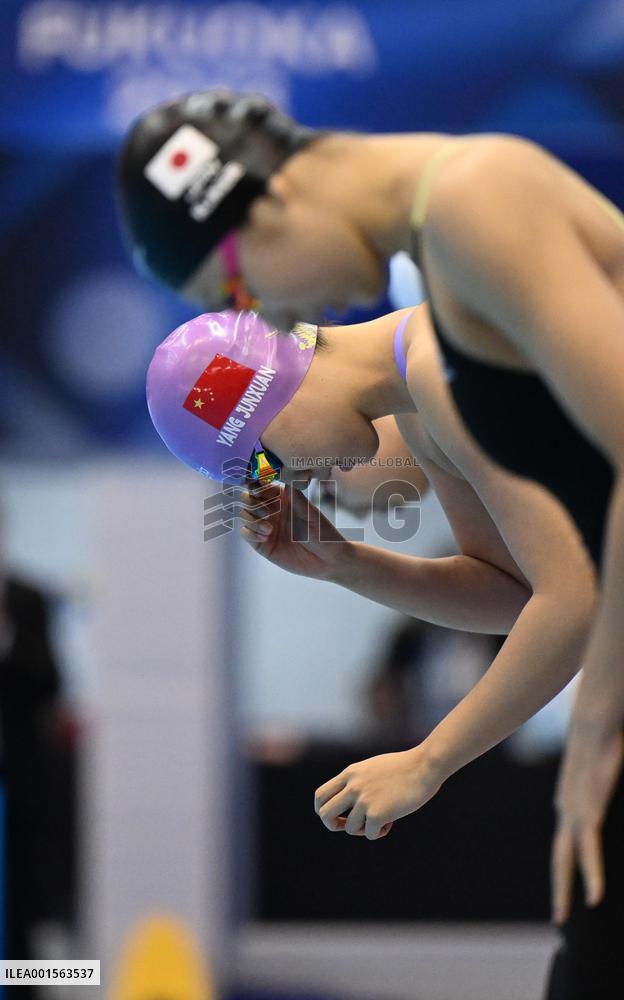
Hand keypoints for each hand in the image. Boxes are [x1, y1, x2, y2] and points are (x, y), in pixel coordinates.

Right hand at [238, 482, 350, 580]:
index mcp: (283, 498)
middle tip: (265, 511)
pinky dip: (250, 532)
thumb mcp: (312, 515)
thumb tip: (286, 482)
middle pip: (248, 497)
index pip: (263, 485)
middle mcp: (272, 510)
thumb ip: (297, 499)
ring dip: (252, 519)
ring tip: (269, 529)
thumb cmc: (323, 534)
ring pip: (244, 514)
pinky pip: (245, 533)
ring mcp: (265, 526)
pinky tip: (265, 537)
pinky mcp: (261, 543)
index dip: (256, 484)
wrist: (326, 560)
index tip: (258, 489)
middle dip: (250, 501)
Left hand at [314, 745, 443, 840]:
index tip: (336, 816)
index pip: (321, 795)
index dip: (322, 810)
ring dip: (363, 829)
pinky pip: (369, 834)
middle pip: (324, 814)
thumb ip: (359, 782)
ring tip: (380, 819)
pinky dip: (379, 832)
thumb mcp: (373, 769)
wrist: (424, 766)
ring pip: (349, 828)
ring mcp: (364, 799)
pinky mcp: (377, 813)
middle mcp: (353, 786)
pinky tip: (391, 821)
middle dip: (333, 825)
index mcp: (350, 773)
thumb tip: (351, 805)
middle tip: (347, 826)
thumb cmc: (404, 767)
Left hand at [551, 726, 623, 924]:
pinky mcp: (588, 809)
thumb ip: (604, 781)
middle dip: (559, 887)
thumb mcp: (602, 767)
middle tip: (558, 917)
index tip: (567, 886)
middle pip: (560, 856)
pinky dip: (591, 876)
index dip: (567, 864)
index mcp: (571, 799)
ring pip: (567, 860)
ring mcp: (574, 810)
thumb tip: (608, 779)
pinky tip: (593, 899)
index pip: (566, 839)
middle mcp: (566, 807)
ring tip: (563, 917)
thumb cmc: (605, 735)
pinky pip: (588, 850)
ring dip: (565, 890)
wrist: (596, 717)